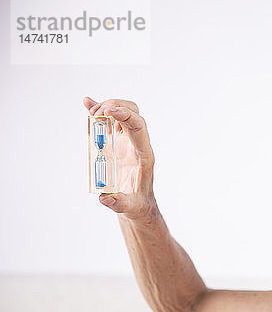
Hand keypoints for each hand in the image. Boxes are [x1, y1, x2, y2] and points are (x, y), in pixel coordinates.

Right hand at [83, 96, 157, 220]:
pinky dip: (99, 112)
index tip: (107, 112)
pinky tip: (88, 104)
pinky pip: (110, 123)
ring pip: (123, 114)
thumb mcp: (129, 207)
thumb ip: (118, 203)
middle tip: (97, 112)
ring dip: (108, 107)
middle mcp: (138, 144)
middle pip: (133, 114)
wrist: (137, 204)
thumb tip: (104, 197)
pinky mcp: (118, 143)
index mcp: (144, 155)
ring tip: (91, 112)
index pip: (139, 127)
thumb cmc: (136, 204)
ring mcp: (128, 142)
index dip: (125, 115)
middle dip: (116, 107)